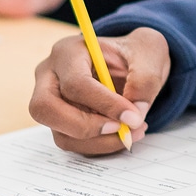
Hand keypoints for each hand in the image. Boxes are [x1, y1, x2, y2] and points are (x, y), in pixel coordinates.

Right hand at [30, 27, 171, 154]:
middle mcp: (50, 75)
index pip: (75, 83)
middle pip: (46, 109)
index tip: (133, 117)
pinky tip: (122, 133)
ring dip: (98, 141)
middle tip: (122, 130)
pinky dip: (99, 145)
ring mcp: (51, 100)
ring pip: (60, 132)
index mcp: (69, 51)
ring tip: (131, 132)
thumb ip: (144, 80)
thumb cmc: (135, 53)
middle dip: (86, 127)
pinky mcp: (60, 120)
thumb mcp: (149, 53)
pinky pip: (71, 142)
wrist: (132, 62)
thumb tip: (135, 113)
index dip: (104, 104)